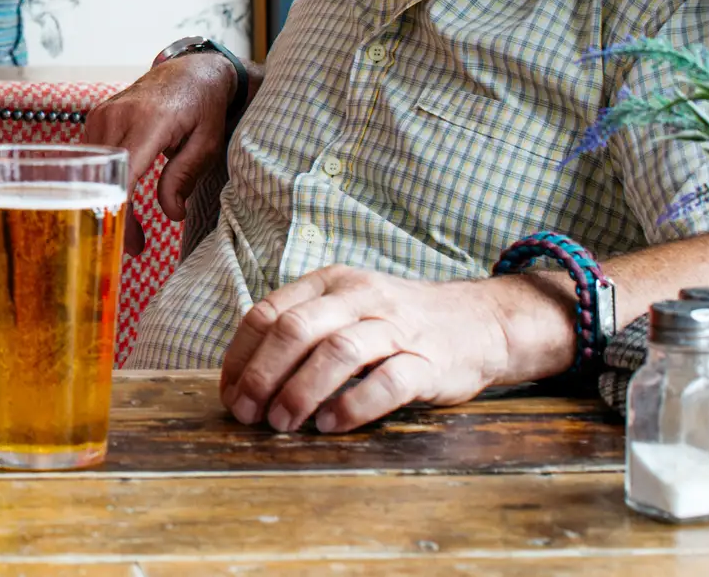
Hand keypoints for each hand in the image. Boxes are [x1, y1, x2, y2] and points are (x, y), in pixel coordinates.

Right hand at [78, 52, 235, 253]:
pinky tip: (118, 199)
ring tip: (129, 228)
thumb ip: (184, 177)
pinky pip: (91, 158)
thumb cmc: (202, 108)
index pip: (126, 173)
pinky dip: (102, 181)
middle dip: (116, 216)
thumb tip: (170, 214)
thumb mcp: (206, 144)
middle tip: (133, 247)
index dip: (125, 212)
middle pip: (104, 177)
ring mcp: (102, 114)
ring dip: (107, 200)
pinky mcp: (96, 118)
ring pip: (93, 170)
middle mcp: (118, 115)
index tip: (132, 242)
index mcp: (149, 121)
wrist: (189, 71)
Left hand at [218, 267, 518, 433]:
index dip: (241, 356)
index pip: (268, 312)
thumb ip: (302, 331)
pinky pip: (388, 380)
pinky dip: (354, 404)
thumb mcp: (345, 308)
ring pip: (338, 352)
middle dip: (263, 375)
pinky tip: (332, 425)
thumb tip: (245, 380)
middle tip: (248, 413)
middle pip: (296, 329)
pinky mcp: (430, 360)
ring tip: (283, 423)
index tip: (229, 393)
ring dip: (301, 391)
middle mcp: (360, 297)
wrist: (479, 322)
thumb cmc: (396, 323)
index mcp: (329, 283)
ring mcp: (397, 326)